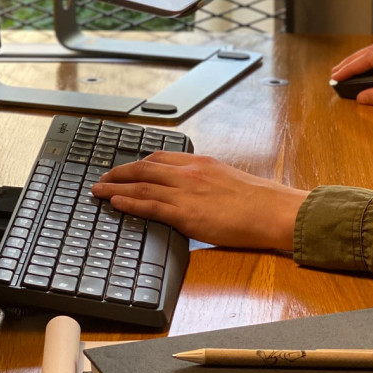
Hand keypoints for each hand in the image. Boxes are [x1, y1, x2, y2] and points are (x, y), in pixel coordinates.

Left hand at [91, 152, 308, 250]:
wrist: (274, 211)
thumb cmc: (259, 201)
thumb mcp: (228, 179)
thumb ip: (206, 181)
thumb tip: (194, 190)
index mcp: (200, 163)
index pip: (159, 158)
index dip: (137, 164)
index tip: (124, 169)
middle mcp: (189, 173)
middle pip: (143, 169)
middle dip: (118, 173)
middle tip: (102, 178)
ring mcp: (186, 192)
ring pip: (141, 186)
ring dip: (115, 187)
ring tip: (98, 191)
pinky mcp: (186, 214)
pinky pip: (150, 206)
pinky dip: (129, 203)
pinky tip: (115, 203)